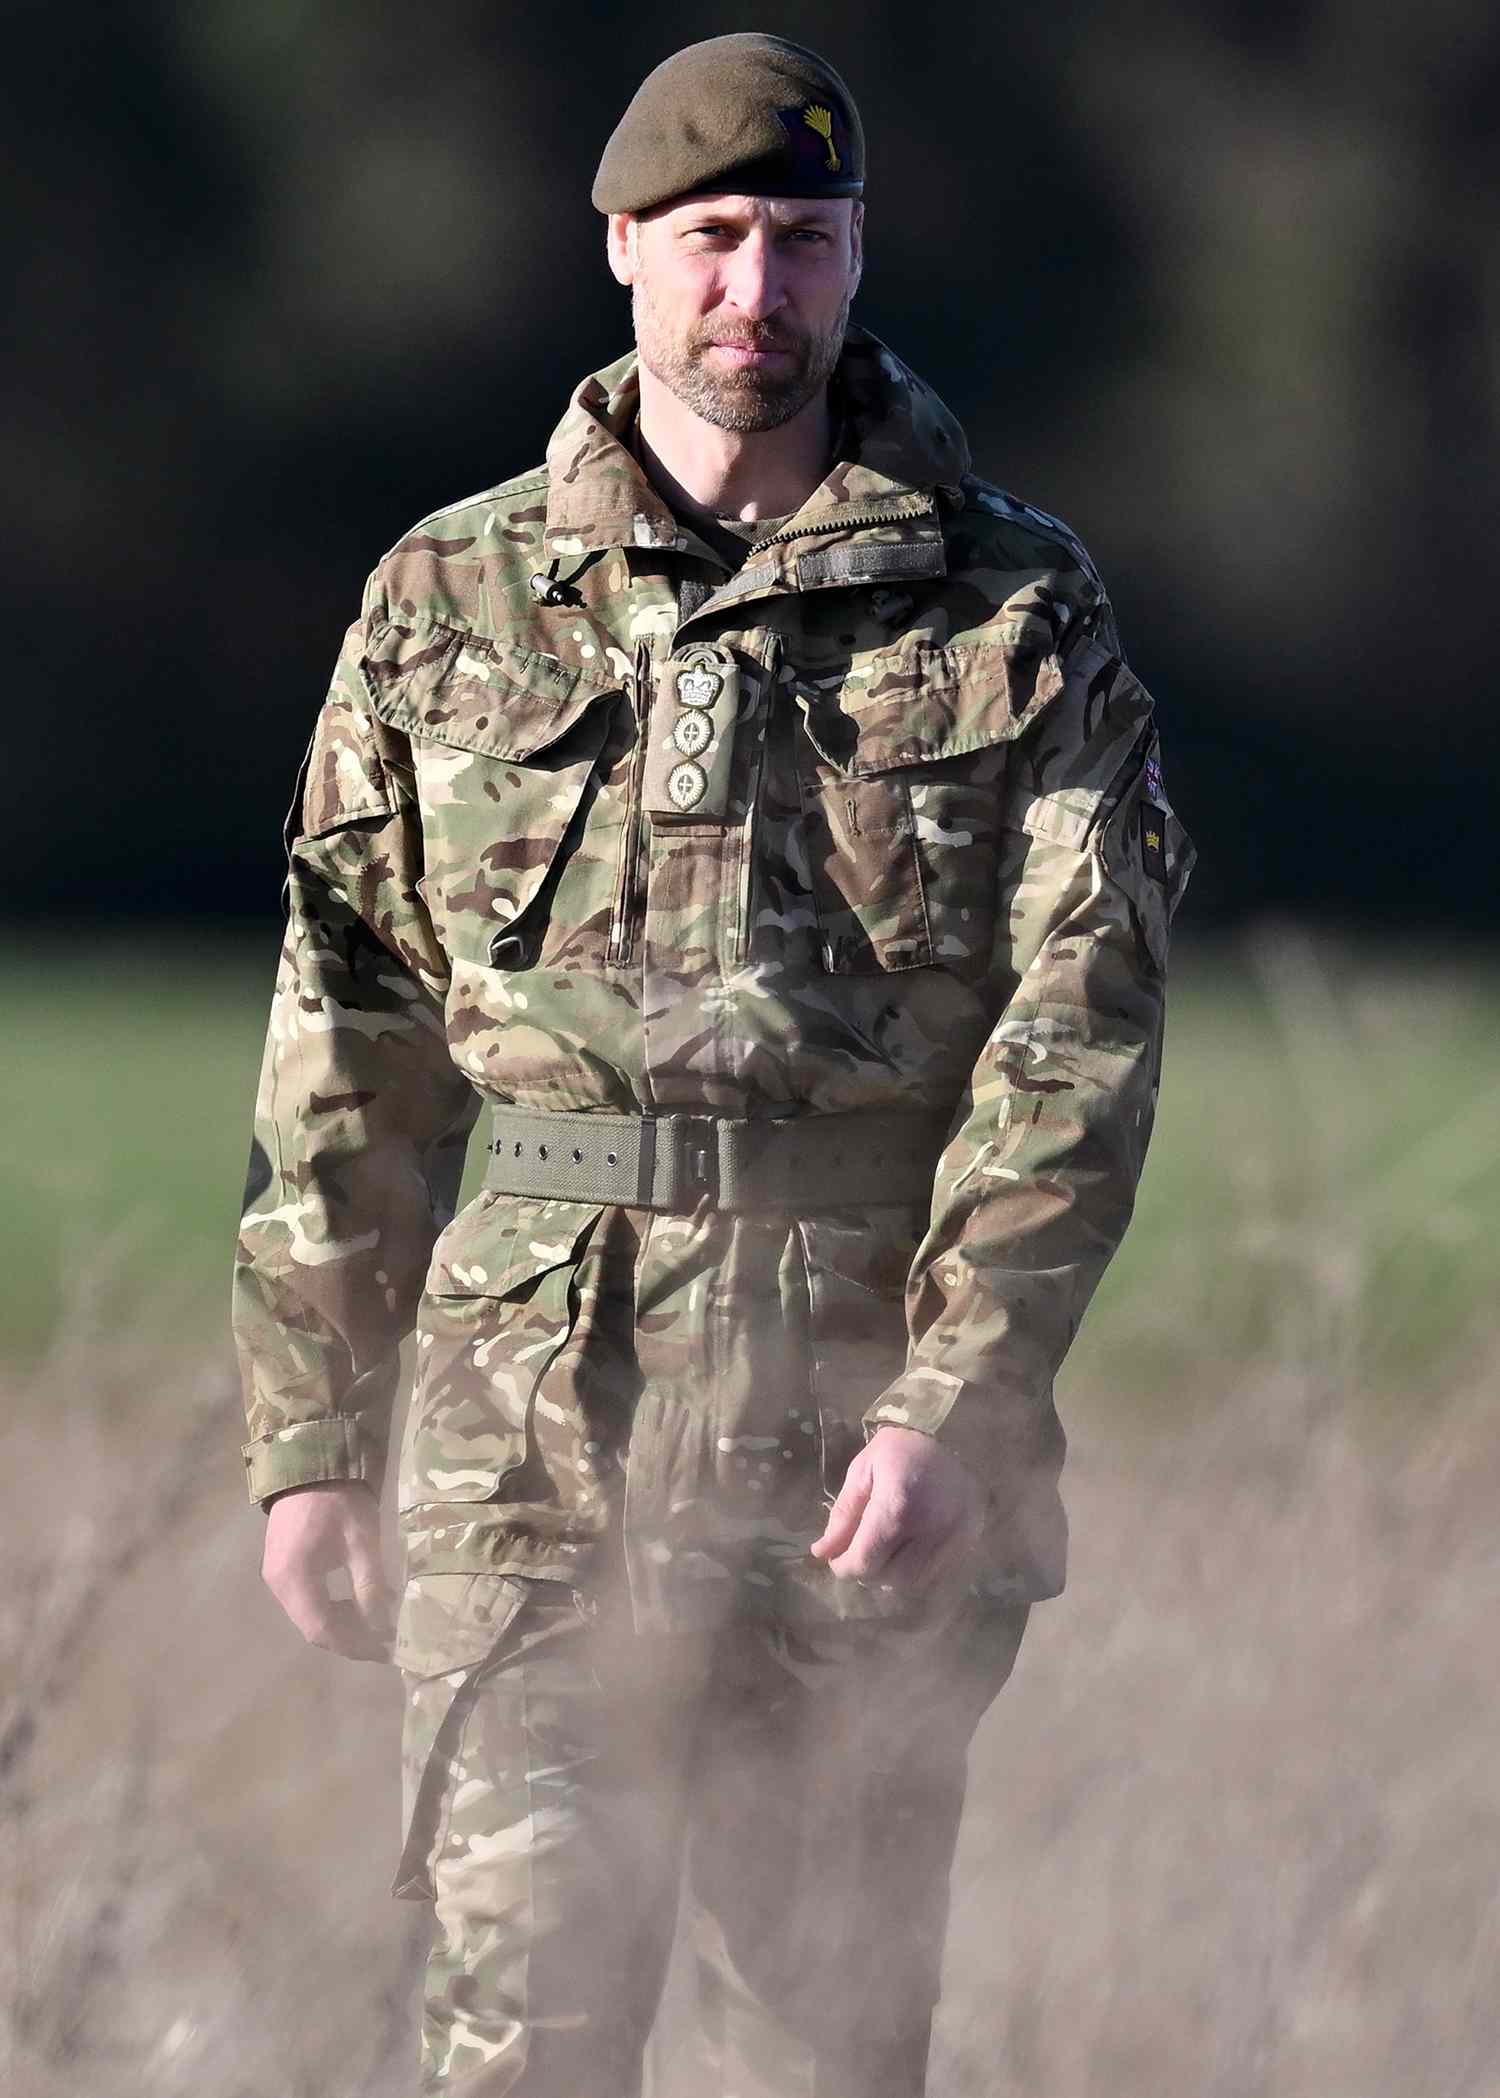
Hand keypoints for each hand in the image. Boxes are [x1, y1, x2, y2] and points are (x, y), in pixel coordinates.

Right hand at [261, 1481, 394, 1661]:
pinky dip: (330, 1607)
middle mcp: (278, 1584)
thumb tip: (383, 1625)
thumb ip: (370, 1585)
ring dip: (341, 1623)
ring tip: (376, 1625)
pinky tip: (355, 1603)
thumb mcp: (362, 1541)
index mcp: (295, 1579)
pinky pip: (305, 1599)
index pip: (323, 1630)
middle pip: (313, 1626)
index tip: (384, 1652)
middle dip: (350, 1638)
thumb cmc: (339, 1500)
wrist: (310, 1461)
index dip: (354, 1645)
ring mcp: (275, 1575)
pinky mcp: (281, 1565)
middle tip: (385, 1641)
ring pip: (308, 1615)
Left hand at [810, 1424, 983, 1590]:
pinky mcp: (966, 1540)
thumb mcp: (863, 1471)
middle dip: (866, 1571)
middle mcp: (928, 1527)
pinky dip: (914, 1571)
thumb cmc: (901, 1449)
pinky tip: (906, 1552)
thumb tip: (823, 1551)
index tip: (835, 1559)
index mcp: (896, 1504)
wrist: (955, 1433)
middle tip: (857, 1554)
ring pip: (912, 1582)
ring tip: (882, 1555)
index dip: (843, 1566)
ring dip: (890, 1576)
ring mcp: (952, 1536)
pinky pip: (934, 1574)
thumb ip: (844, 1514)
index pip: (865, 1559)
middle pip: (888, 1576)